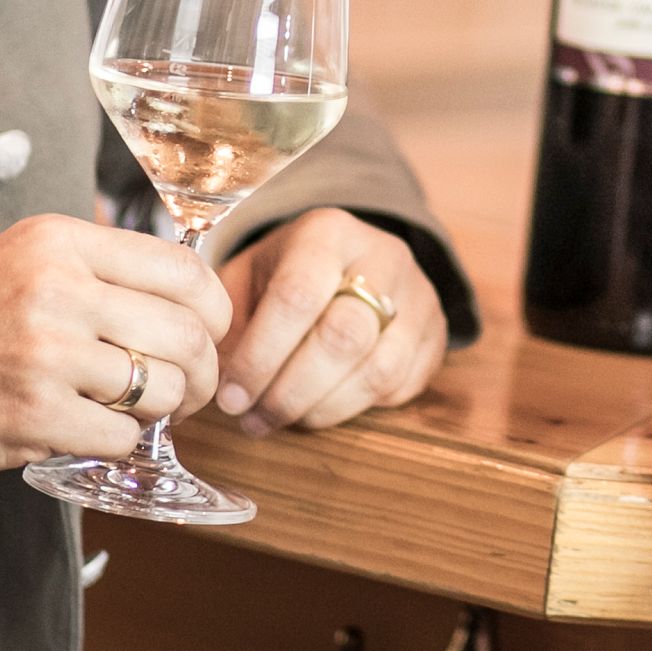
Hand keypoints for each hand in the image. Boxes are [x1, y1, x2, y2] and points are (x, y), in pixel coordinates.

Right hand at [0, 212, 230, 488]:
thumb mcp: (14, 260)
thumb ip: (90, 266)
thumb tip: (178, 290)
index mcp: (58, 241)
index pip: (183, 268)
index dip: (213, 309)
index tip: (208, 333)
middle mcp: (58, 289)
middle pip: (186, 333)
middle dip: (200, 371)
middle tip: (185, 390)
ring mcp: (46, 354)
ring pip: (162, 390)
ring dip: (161, 412)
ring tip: (135, 412)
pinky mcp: (31, 416)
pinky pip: (121, 438)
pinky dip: (118, 445)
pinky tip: (90, 434)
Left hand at [210, 208, 447, 432]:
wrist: (348, 260)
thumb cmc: (283, 276)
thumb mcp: (246, 279)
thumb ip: (227, 323)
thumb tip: (215, 382)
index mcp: (327, 232)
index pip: (297, 297)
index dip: (260, 357)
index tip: (229, 397)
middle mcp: (383, 255)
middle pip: (343, 337)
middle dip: (290, 391)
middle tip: (252, 418)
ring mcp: (419, 294)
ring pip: (377, 370)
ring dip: (321, 409)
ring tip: (281, 419)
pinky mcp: (436, 334)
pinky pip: (401, 387)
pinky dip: (354, 410)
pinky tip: (318, 409)